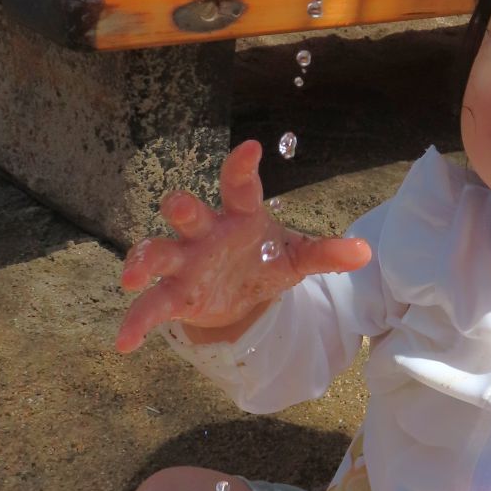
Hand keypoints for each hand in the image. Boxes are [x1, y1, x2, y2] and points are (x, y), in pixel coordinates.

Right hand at [115, 140, 370, 352]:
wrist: (242, 290)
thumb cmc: (265, 259)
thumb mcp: (297, 258)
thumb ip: (326, 253)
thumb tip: (366, 251)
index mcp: (240, 215)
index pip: (240, 186)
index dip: (242, 167)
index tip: (251, 148)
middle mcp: (206, 233)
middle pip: (189, 214)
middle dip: (181, 208)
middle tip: (176, 204)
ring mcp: (185, 262)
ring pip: (159, 253)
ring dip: (144, 260)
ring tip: (133, 277)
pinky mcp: (175, 294)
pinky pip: (152, 306)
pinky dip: (136, 322)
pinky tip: (124, 342)